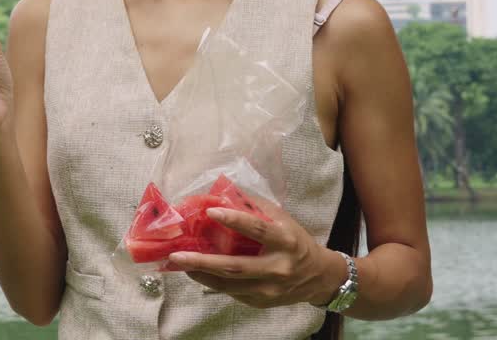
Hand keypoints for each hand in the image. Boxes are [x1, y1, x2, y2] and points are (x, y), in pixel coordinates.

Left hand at [164, 198, 347, 308]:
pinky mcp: (262, 302)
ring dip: (201, 274)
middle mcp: (278, 267)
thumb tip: (223, 194)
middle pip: (236, 267)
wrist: (319, 277)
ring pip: (229, 285)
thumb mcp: (283, 221)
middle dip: (203, 262)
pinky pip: (232, 293)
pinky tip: (198, 272)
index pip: (258, 229)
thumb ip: (256, 209)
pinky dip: (213, 282)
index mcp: (285, 241)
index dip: (235, 220)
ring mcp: (270, 289)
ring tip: (179, 263)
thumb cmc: (296, 242)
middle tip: (177, 255)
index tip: (211, 211)